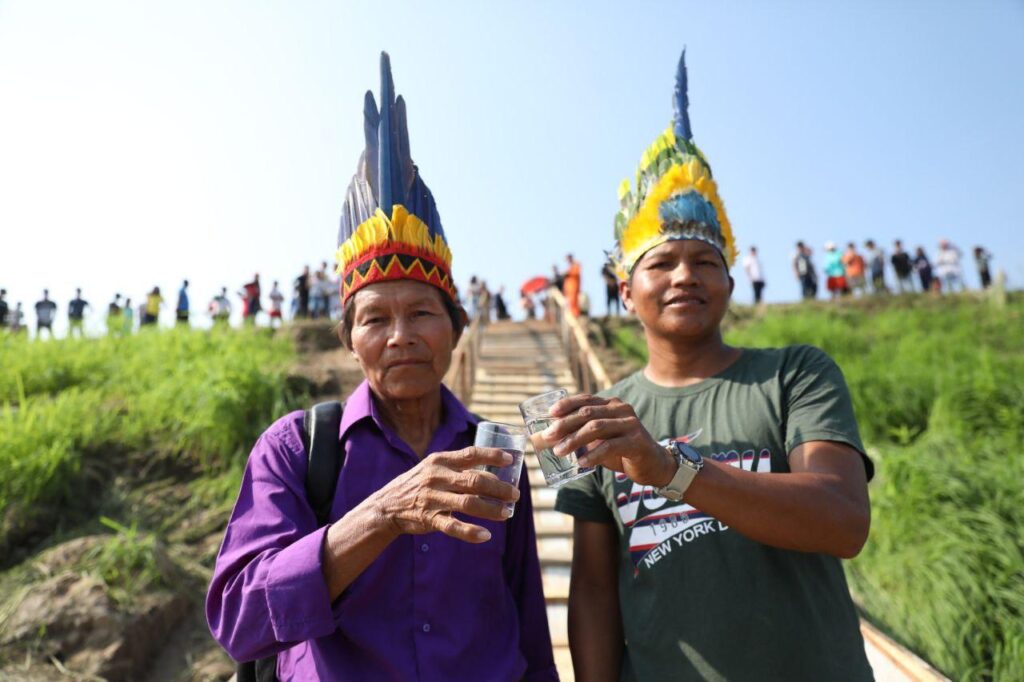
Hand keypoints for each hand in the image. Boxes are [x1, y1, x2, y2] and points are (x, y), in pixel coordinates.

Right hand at [369, 447, 520, 543]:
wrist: (388, 505)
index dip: (491, 455)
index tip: (510, 459)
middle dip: (498, 488)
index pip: (470, 454)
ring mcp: (433, 498)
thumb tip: (493, 472)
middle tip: (515, 495)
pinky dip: (470, 531)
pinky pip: (453, 526)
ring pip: (468, 503)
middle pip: (475, 480)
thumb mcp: (434, 468)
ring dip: (491, 509)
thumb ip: (458, 467)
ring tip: (507, 513)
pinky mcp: (429, 518)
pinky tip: (486, 535)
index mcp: (440, 460)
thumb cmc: (419, 484)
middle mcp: (437, 477)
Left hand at [537, 394, 676, 486]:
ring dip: (574, 440)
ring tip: (559, 451)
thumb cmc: (621, 451)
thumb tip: (547, 439)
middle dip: (564, 424)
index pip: (586, 399)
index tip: (550, 413)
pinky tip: (582, 463)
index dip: (566, 404)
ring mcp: (630, 424)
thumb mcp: (599, 440)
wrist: (653, 464)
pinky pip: (611, 445)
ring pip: (596, 428)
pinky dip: (594, 454)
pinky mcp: (637, 441)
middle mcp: (621, 409)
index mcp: (611, 404)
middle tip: (547, 436)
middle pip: (587, 412)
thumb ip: (580, 436)